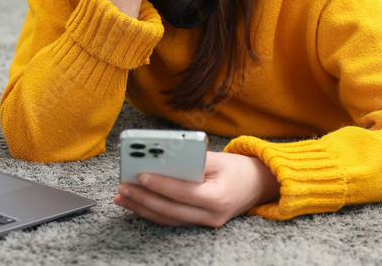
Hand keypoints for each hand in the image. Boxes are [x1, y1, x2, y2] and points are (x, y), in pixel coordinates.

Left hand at [113, 151, 279, 227]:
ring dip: (142, 208)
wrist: (259, 185)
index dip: (160, 185)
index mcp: (218, 198)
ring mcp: (206, 223)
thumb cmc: (238, 168)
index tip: (140, 176)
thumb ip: (191, 160)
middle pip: (170, 210)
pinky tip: (136, 202)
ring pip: (168, 218)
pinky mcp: (199, 223)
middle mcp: (212, 215)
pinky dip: (152, 211)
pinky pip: (171, 219)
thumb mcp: (218, 159)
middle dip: (143, 199)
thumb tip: (161, 158)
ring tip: (122, 196)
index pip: (183, 193)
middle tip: (122, 188)